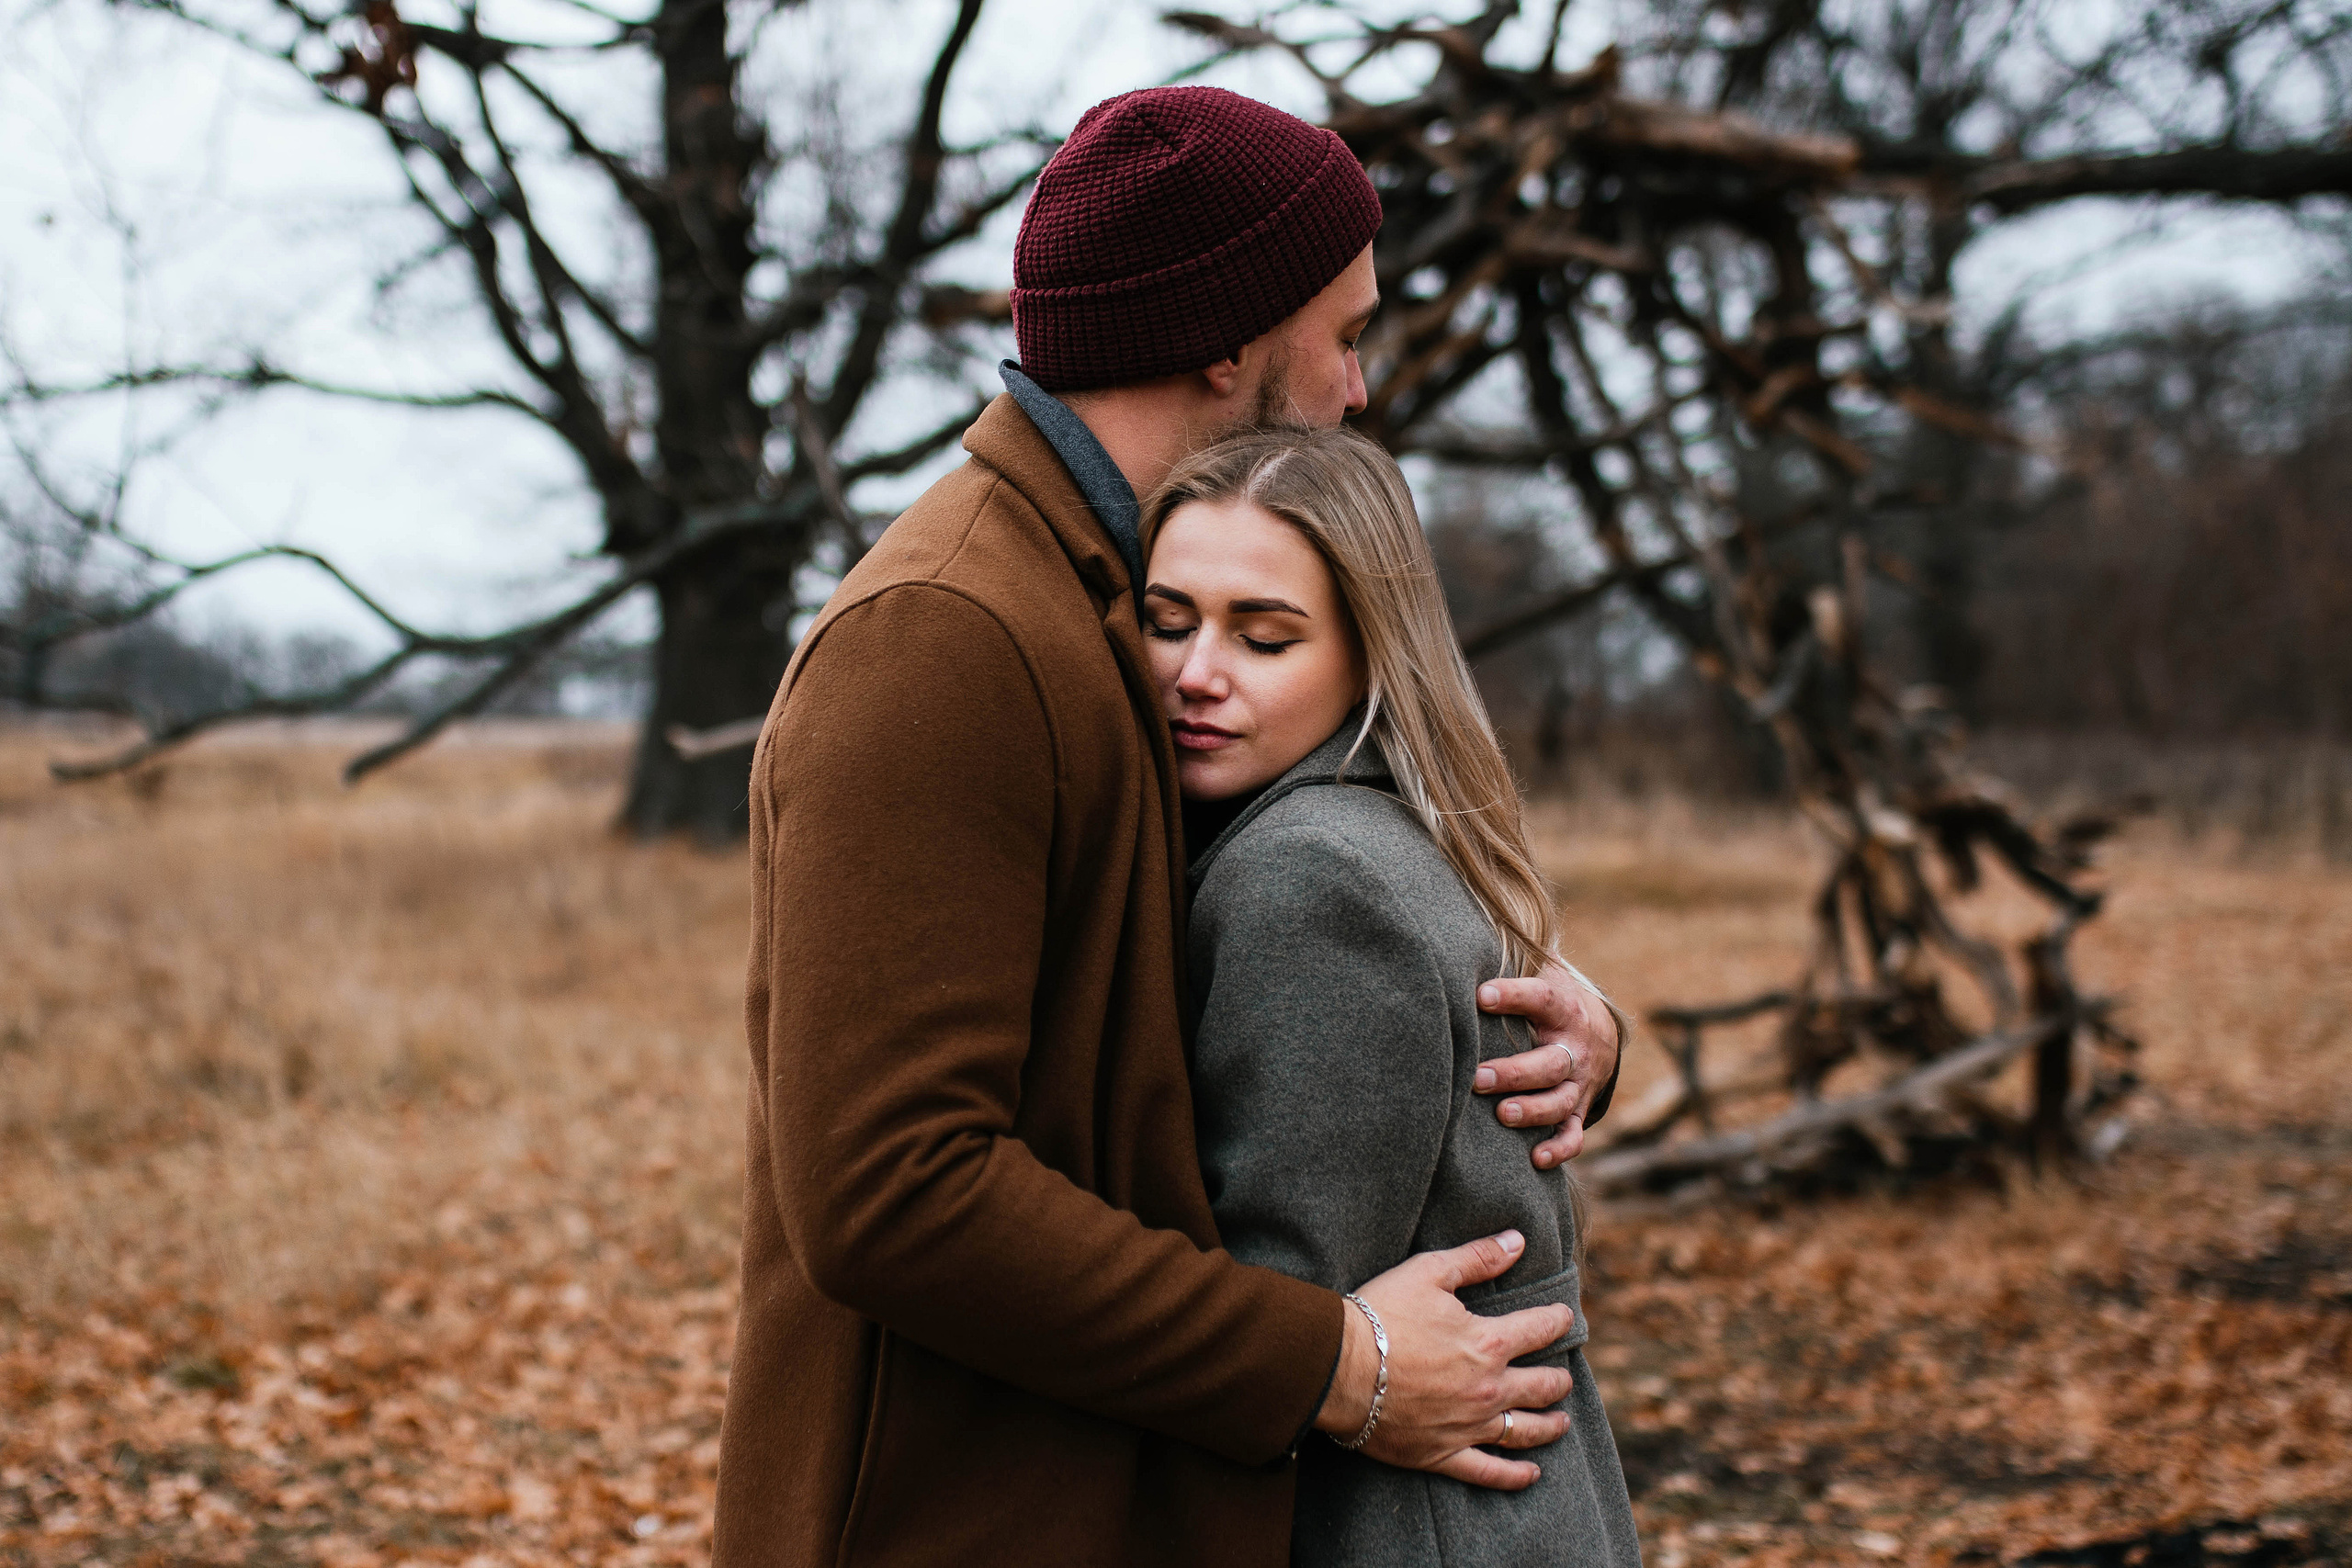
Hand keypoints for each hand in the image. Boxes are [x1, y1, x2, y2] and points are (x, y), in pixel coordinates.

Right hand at [1313, 1230, 1576, 1490]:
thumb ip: (1477, 1258)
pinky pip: (1488, 1472)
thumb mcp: (1428, 1272)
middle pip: (1541, 1386)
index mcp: (1488, 1343)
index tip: (1565, 1317)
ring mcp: (1468, 1426)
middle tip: (1564, 1377)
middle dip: (1558, 1379)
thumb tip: (1517, 1241)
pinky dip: (1514, 1476)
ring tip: (1562, 1422)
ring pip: (1524, 1431)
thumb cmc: (1380, 1314)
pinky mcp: (1442, 1454)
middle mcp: (1488, 1389)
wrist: (1337, 1366)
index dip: (1557, 1320)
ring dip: (1549, 1426)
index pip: (1539, 1329)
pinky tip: (1531, 1475)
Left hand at [1474, 961, 1621, 1167]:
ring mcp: (1579, 1082)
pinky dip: (1559, 1149)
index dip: (1514, 997)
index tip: (1481, 995)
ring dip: (1533, 1111)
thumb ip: (1508, 963)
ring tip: (1502, 1114)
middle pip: (1549, 1063)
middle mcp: (1575, 1047)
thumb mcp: (1540, 974)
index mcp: (1563, 1008)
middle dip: (1514, 1073)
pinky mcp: (1578, 1109)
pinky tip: (1536, 1158)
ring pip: (1560, 1101)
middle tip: (1476, 1078)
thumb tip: (1457, 939)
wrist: (1599, 1029)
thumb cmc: (1549, 999)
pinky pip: (1574, 1134)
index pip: (1540, 998)